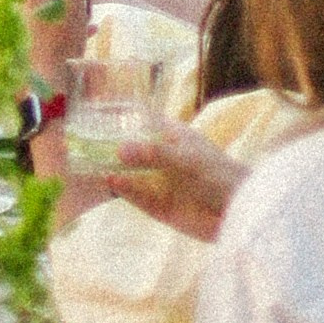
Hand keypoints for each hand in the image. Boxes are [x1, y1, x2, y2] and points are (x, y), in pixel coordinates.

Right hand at [85, 116, 247, 242]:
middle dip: (110, 146)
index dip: (125, 115)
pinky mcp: (161, 207)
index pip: (145, 121)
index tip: (98, 109)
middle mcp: (165, 159)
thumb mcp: (187, 159)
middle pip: (132, 149)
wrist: (242, 213)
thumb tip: (119, 150)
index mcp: (175, 138)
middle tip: (81, 139)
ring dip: (113, 169)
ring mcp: (161, 183)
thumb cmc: (221, 176)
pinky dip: (124, 190)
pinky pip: (137, 196)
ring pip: (131, 174)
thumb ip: (154, 154)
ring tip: (88, 162)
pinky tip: (111, 182)